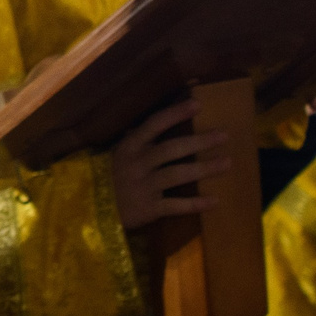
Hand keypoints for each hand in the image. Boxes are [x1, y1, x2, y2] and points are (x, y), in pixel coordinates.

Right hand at [111, 99, 230, 230]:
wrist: (88, 211)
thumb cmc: (106, 179)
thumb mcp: (114, 155)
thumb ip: (134, 142)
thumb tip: (154, 124)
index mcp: (129, 147)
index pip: (154, 124)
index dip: (176, 113)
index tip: (198, 104)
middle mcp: (137, 163)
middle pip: (172, 148)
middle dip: (199, 141)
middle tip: (223, 135)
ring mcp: (143, 186)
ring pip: (178, 174)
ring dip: (204, 168)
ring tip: (227, 162)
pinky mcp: (149, 208)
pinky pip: (176, 205)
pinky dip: (195, 204)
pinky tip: (214, 201)